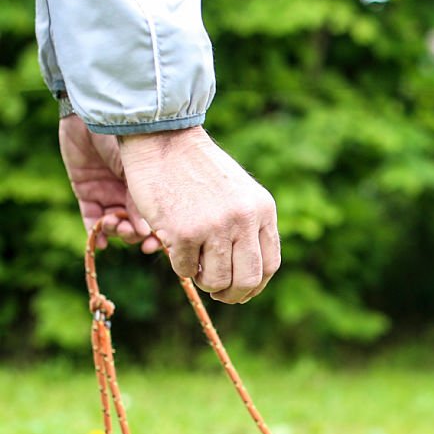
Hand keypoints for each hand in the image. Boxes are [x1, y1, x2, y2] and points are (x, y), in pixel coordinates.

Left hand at [58, 114, 160, 253]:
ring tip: (112, 223)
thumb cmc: (125, 137)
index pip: (154, 220)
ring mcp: (108, 192)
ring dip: (114, 231)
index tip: (153, 246)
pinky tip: (100, 242)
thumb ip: (140, 202)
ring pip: (114, 225)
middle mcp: (130, 193)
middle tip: (128, 232)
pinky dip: (95, 232)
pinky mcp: (86, 190)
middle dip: (132, 234)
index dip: (154, 237)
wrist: (94, 114)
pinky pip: (91, 217)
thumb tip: (147, 233)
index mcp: (148, 188)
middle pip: (134, 226)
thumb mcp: (138, 172)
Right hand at [117, 126, 280, 303]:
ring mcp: (215, 226)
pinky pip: (185, 269)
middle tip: (219, 294)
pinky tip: (176, 248)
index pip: (270, 265)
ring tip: (196, 267)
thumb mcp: (239, 193)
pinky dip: (181, 266)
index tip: (241, 291)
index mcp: (262, 211)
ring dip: (205, 282)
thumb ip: (249, 227)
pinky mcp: (184, 231)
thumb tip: (248, 278)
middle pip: (248, 280)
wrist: (164, 137)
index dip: (255, 286)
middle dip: (233, 295)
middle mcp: (243, 220)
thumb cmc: (199, 169)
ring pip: (217, 280)